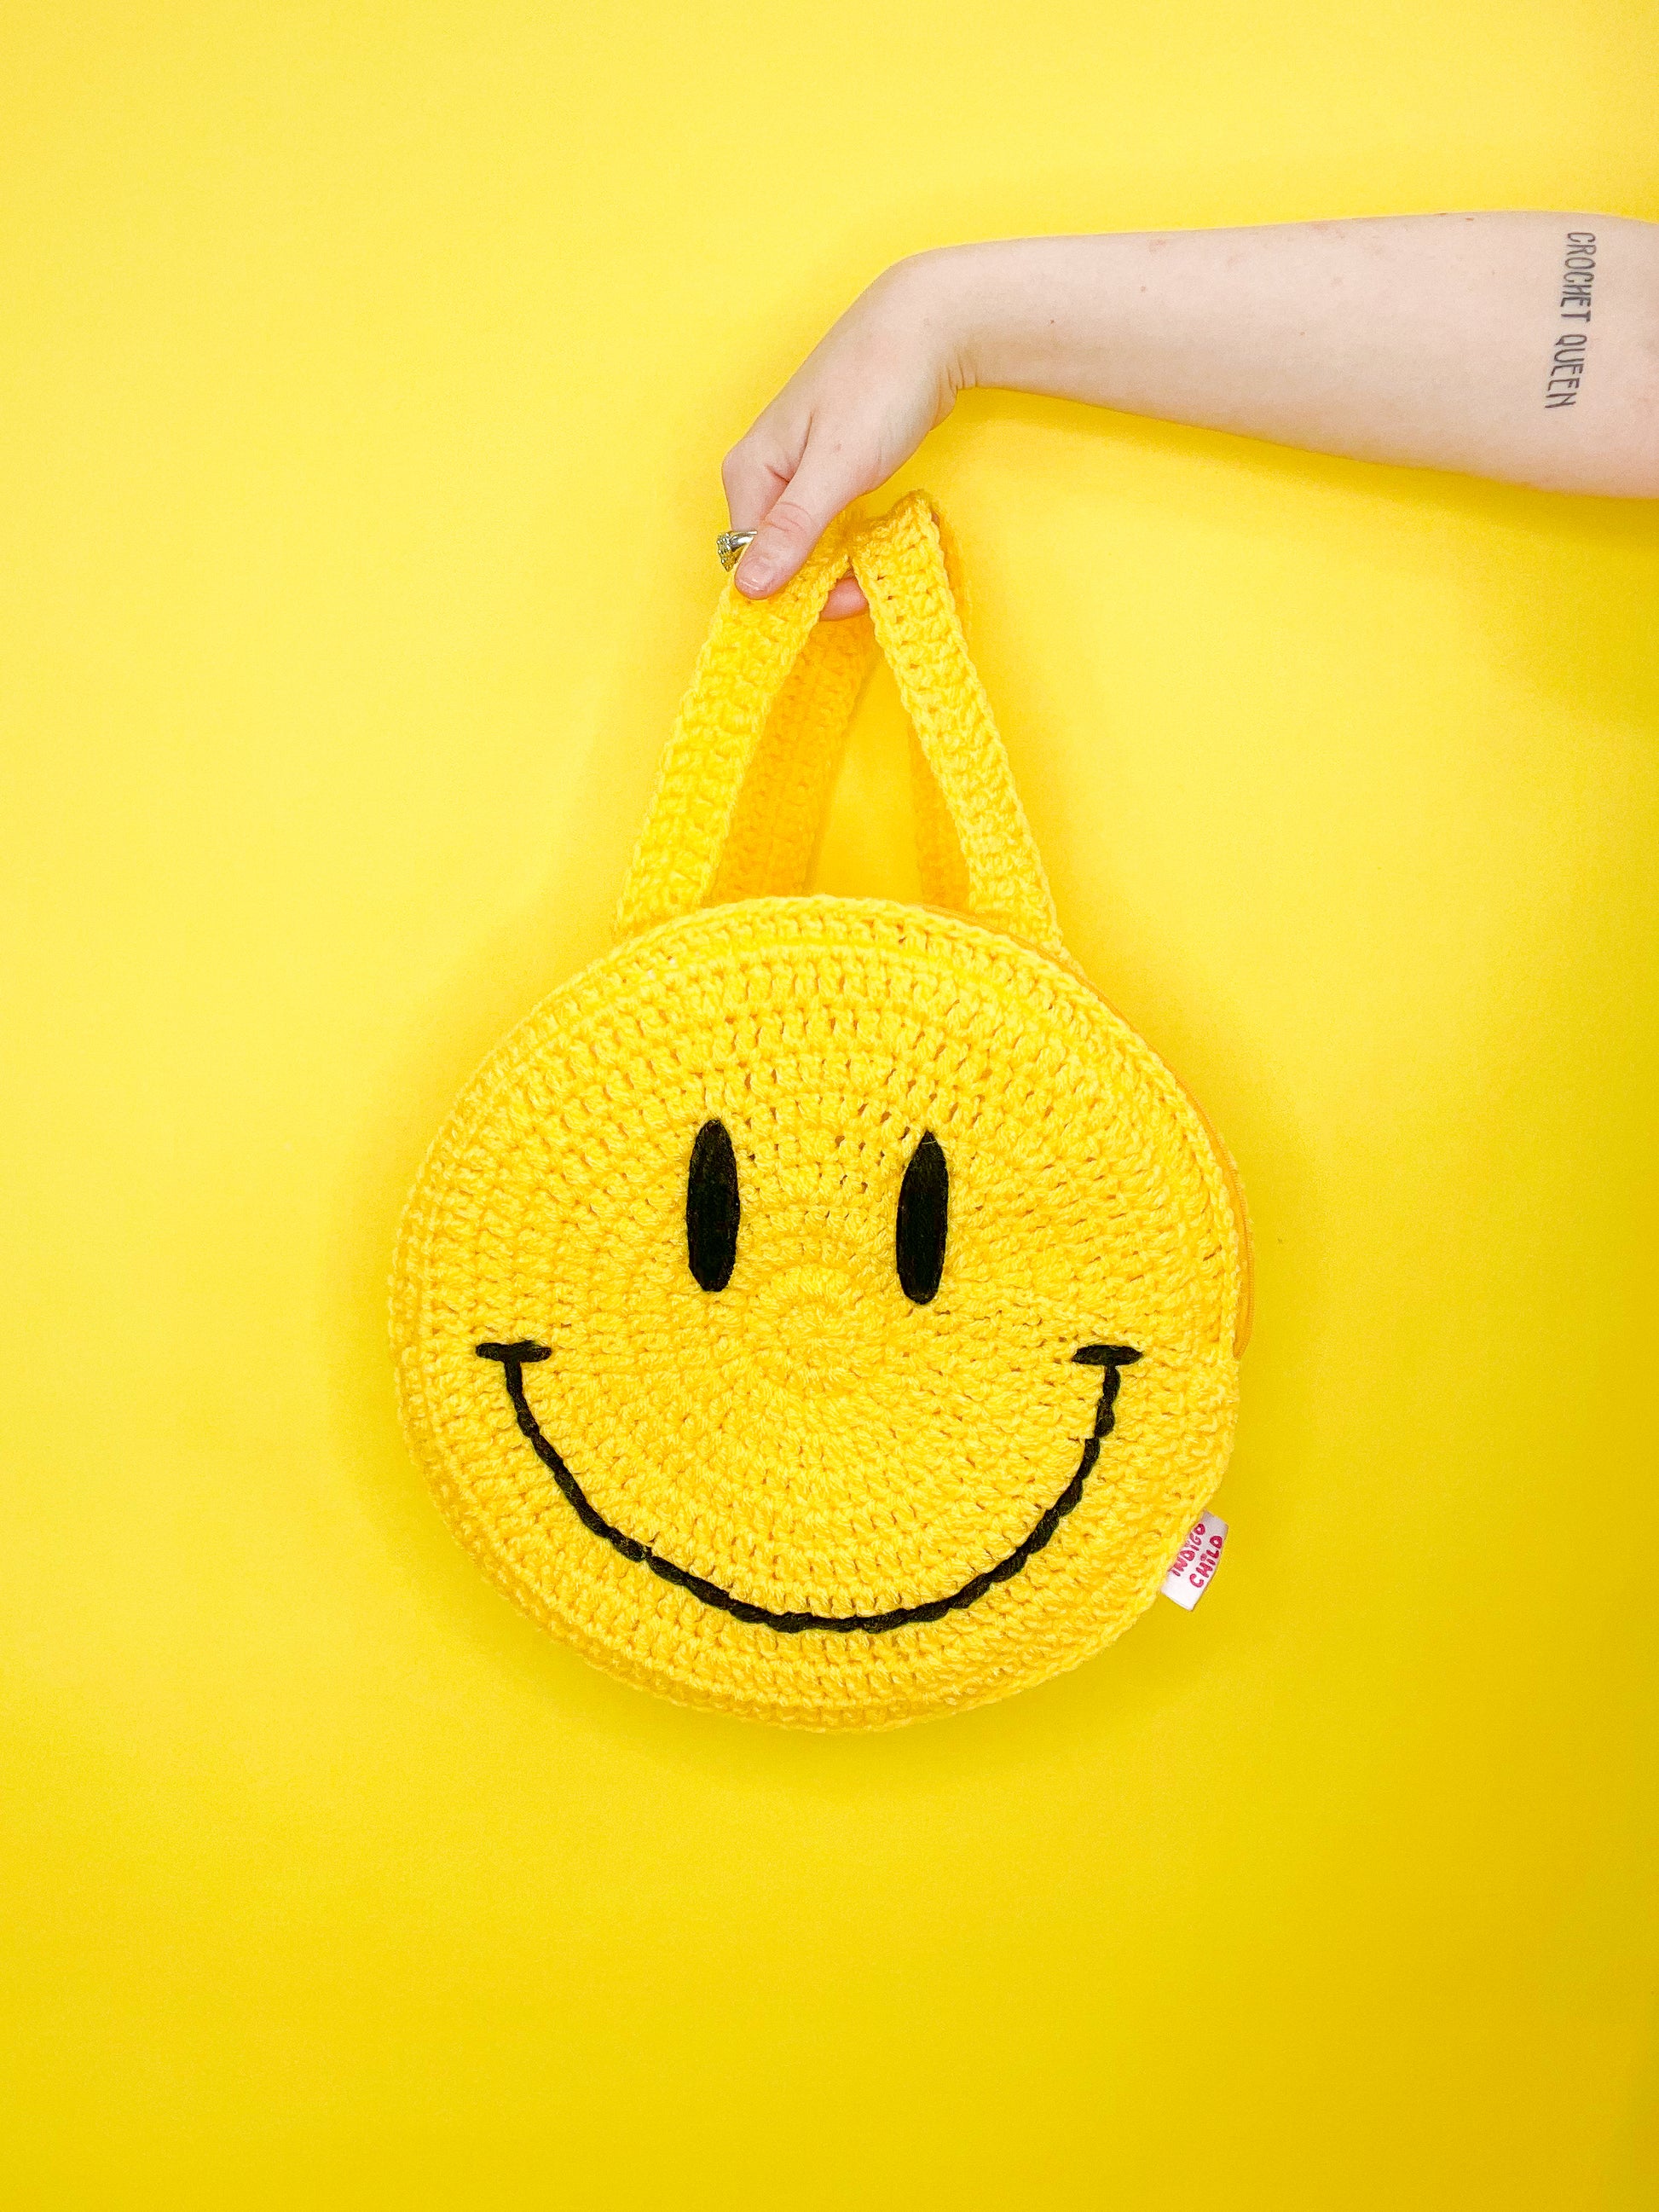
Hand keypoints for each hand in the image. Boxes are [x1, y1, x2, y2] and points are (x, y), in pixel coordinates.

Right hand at [721, 256, 963, 617]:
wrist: (929, 326)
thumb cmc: (880, 386)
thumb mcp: (838, 467)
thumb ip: (794, 529)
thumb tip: (749, 588)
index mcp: (750, 474)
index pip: (754, 564)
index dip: (797, 594)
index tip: (849, 599)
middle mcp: (764, 476)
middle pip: (780, 559)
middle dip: (823, 583)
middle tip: (872, 588)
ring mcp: (797, 473)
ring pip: (808, 546)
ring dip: (841, 567)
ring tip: (880, 565)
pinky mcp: (830, 471)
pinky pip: (830, 526)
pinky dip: (852, 543)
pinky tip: (878, 539)